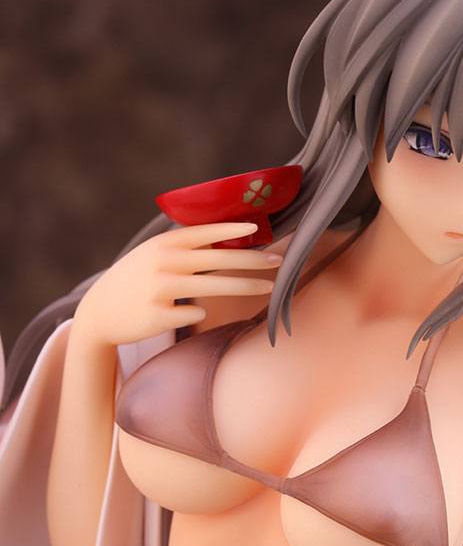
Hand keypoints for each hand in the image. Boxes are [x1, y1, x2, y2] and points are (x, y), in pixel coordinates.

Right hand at [73, 221, 281, 347]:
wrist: (99, 312)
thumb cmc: (135, 280)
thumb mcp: (153, 254)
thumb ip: (184, 247)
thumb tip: (227, 238)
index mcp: (163, 245)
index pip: (204, 233)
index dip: (232, 230)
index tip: (258, 229)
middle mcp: (162, 263)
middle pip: (217, 260)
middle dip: (252, 260)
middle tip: (279, 262)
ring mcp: (159, 290)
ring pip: (212, 288)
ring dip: (244, 286)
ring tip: (268, 288)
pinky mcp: (158, 316)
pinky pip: (194, 313)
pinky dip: (198, 312)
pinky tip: (190, 311)